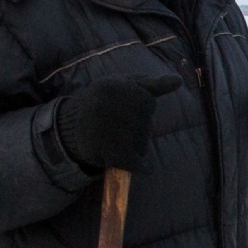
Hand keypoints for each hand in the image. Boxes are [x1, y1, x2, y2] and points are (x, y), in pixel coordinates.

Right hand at [55, 73, 178, 171]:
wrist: (68, 127)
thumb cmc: (102, 101)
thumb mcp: (124, 84)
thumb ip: (153, 83)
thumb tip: (179, 81)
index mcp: (117, 86)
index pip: (148, 104)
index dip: (138, 107)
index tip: (119, 106)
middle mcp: (114, 107)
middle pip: (145, 125)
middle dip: (136, 127)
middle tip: (112, 124)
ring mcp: (113, 131)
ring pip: (142, 144)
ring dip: (134, 145)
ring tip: (112, 138)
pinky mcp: (112, 153)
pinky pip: (139, 164)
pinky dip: (141, 166)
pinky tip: (140, 165)